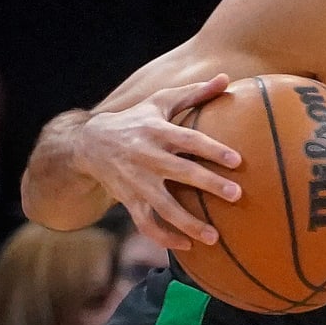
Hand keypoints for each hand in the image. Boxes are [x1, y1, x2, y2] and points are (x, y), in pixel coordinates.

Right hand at [74, 74, 241, 250]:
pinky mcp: (129, 201)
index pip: (188, 139)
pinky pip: (147, 225)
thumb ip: (194, 93)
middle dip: (208, 184)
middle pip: (181, 172)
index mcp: (157, 130)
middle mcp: (147, 156)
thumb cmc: (136, 120)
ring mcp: (137, 182)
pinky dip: (165, 237)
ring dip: (188, 223)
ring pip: (163, 206)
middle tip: (236, 195)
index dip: (212, 149)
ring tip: (214, 237)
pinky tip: (188, 246)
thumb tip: (227, 78)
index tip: (236, 160)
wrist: (89, 143)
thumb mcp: (159, 102)